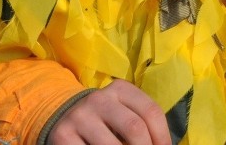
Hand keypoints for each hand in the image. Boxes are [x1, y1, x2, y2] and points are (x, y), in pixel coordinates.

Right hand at [48, 79, 170, 144]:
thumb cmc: (104, 117)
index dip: (162, 136)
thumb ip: (142, 123)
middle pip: (134, 128)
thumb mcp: (123, 111)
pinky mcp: (63, 135)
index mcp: (121, 89)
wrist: (63, 116)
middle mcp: (100, 99)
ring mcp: (80, 117)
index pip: (151, 112)